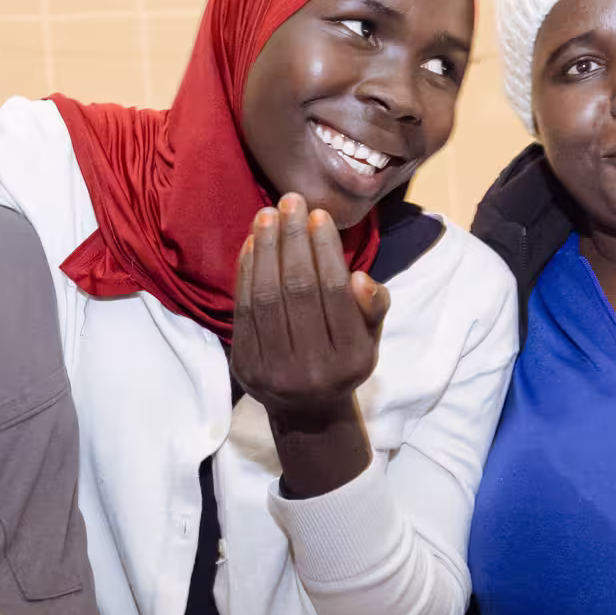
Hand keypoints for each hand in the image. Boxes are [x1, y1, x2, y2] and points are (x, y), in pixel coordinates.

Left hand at [229, 195, 388, 497]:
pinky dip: (246, 272)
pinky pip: (243, 310)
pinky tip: (251, 244)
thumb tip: (358, 278)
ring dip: (265, 249)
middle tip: (290, 202)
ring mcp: (274, 370)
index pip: (335, 292)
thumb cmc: (343, 361)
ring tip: (267, 215)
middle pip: (298, 290)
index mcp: (351, 360)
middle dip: (293, 240)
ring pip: (266, 297)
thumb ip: (372, 308)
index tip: (318, 215)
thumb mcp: (370, 339)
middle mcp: (313, 369)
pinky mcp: (244, 366)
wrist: (307, 412)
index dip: (325, 249)